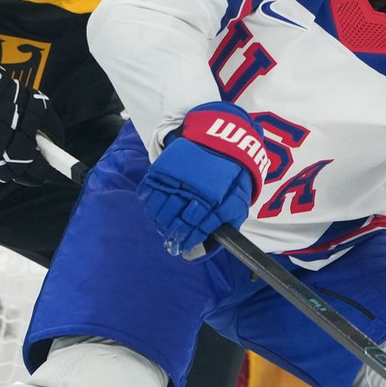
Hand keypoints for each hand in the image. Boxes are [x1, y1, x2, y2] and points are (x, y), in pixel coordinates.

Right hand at [139, 102, 269, 257]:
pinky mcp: (162, 169)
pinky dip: (148, 204)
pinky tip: (154, 211)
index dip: (188, 240)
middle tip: (173, 240)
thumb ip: (225, 221)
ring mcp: (174, 178)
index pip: (194, 227)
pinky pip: (148, 191)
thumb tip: (210, 242)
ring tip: (163, 227)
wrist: (221, 139)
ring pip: (157, 208)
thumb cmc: (231, 173)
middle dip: (172, 234)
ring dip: (159, 222)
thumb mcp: (238, 197)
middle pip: (173, 220)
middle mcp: (190, 189)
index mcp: (212, 199)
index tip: (184, 248)